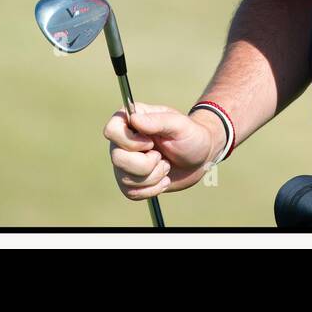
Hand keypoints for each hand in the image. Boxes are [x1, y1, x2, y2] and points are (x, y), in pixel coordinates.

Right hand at [103, 103, 220, 199]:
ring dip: (153, 177)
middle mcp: (123, 141)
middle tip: (162, 156)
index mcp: (132, 120)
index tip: (150, 142)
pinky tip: (163, 179)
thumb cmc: (191, 136)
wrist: (200, 159)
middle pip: (117, 159)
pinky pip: (131, 193)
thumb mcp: (180, 125)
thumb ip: (158, 121)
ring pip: (125, 179)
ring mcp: (125, 162)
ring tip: (166, 166)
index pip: (111, 130)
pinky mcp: (131, 181)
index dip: (130, 142)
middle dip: (147, 164)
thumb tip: (133, 119)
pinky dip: (152, 189)